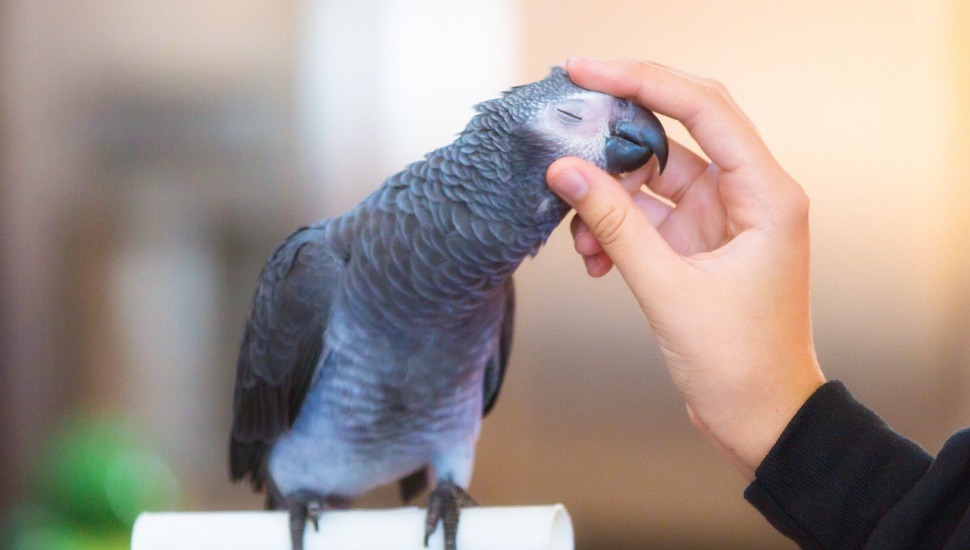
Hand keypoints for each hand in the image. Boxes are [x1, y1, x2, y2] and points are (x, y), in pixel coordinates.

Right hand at [546, 58, 824, 479]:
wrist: (759, 416)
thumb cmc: (739, 362)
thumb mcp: (667, 288)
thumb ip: (613, 225)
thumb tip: (566, 171)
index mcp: (766, 194)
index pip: (703, 108)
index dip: (643, 81)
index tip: (588, 72)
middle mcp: (748, 194)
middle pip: (678, 127)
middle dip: (620, 122)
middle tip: (569, 112)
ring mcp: (721, 217)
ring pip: (653, 174)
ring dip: (608, 195)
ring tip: (577, 232)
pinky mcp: (699, 241)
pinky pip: (646, 213)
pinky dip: (614, 227)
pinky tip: (592, 257)